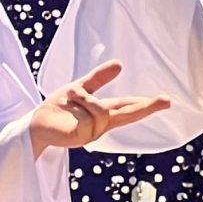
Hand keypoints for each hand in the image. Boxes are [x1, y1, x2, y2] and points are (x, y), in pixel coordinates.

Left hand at [28, 60, 168, 158]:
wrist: (35, 124)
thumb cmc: (58, 109)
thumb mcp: (80, 88)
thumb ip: (99, 79)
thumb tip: (120, 64)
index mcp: (103, 114)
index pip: (128, 107)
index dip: (147, 104)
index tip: (167, 100)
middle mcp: (101, 125)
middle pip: (128, 114)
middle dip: (147, 107)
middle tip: (166, 100)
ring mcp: (92, 133)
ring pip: (101, 110)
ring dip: (84, 96)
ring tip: (70, 96)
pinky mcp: (81, 137)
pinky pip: (88, 115)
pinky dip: (78, 102)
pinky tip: (68, 105)